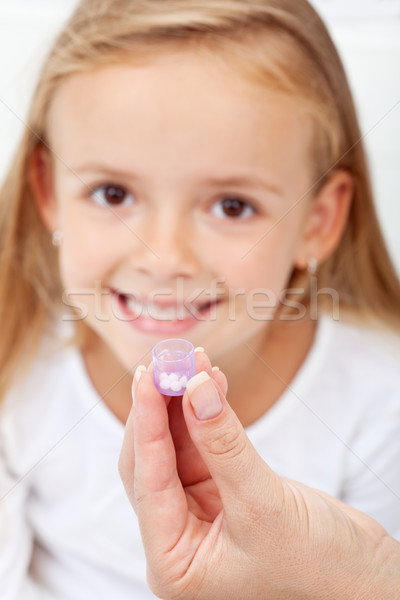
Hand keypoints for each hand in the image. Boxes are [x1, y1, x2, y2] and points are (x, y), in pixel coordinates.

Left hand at [119, 351, 399, 599]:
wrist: (359, 571)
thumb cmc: (316, 562)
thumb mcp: (263, 503)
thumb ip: (224, 444)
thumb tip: (195, 388)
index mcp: (173, 561)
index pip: (148, 480)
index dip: (146, 423)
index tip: (148, 377)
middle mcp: (178, 536)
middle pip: (154, 460)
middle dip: (160, 408)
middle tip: (169, 362)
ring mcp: (198, 512)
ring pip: (177, 446)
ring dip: (184, 403)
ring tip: (193, 361)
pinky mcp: (221, 489)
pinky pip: (203, 442)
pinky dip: (206, 411)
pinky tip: (211, 380)